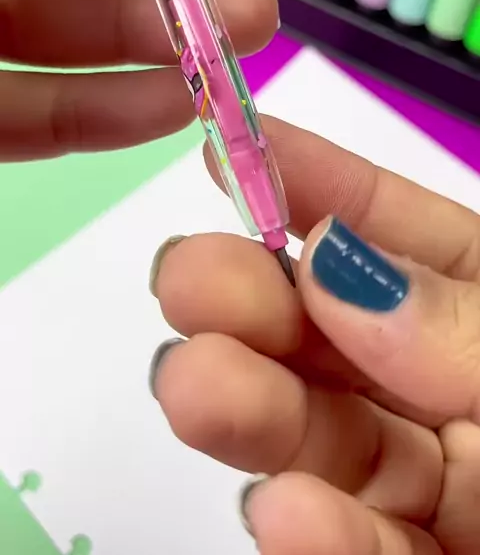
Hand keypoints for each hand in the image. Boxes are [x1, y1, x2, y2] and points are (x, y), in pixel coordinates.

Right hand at [150, 116, 479, 554]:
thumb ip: (460, 325)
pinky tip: (281, 509)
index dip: (316, 184)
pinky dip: (322, 537)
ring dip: (255, 412)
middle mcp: (452, 384)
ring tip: (195, 386)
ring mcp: (438, 485)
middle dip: (256, 300)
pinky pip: (368, 554)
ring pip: (328, 440)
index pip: (401, 233)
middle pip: (336, 336)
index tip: (235, 147)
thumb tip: (335, 257)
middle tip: (186, 278)